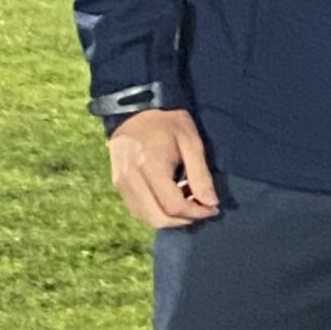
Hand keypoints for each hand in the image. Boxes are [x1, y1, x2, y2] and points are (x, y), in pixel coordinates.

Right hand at [107, 109, 220, 228]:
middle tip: (202, 209)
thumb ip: (201, 175)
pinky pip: (138, 210)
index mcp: (149, 166)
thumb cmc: (168, 122)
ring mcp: (121, 183)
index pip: (173, 205)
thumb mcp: (191, 142)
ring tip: (188, 201)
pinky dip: (156, 212)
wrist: (135, 110)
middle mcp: (130, 179)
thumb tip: (211, 203)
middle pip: (158, 218)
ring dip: (170, 218)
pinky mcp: (118, 184)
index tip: (212, 208)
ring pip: (146, 217)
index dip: (196, 213)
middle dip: (184, 220)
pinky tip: (171, 198)